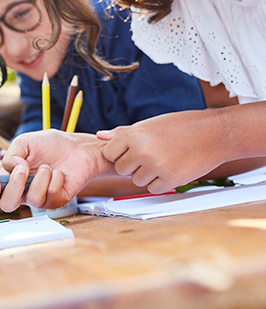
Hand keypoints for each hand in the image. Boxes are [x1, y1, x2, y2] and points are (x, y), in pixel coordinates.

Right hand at [0, 130, 113, 212]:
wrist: (76, 148)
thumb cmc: (49, 145)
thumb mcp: (25, 142)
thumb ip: (12, 155)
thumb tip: (13, 169)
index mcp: (11, 181)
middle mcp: (22, 193)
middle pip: (7, 205)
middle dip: (13, 187)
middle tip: (23, 169)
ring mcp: (40, 199)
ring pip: (32, 199)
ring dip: (40, 177)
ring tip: (48, 166)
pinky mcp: (56, 202)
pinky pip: (51, 194)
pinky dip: (55, 178)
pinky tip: (59, 173)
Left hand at [98, 109, 227, 193]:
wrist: (214, 134)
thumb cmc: (180, 126)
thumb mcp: (149, 124)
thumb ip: (123, 133)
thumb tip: (99, 136)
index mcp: (133, 135)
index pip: (108, 154)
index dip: (119, 153)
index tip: (132, 149)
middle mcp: (141, 151)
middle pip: (121, 169)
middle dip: (132, 165)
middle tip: (151, 154)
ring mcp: (155, 167)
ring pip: (135, 180)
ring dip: (146, 175)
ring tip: (163, 160)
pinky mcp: (170, 180)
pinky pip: (152, 189)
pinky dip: (160, 183)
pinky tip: (171, 168)